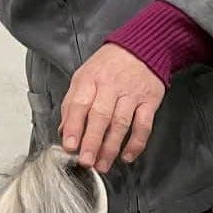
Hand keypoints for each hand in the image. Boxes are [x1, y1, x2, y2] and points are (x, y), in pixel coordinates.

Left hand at [59, 44, 164, 172]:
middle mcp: (111, 86)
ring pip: (121, 123)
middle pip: (100, 116)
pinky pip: (144, 125)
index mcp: (90, 80)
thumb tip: (63, 131)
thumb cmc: (107, 66)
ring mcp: (131, 94)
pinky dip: (136, 142)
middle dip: (92, 142)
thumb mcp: (83, 78)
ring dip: (111, 147)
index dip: (74, 127)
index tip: (69, 146)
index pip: (79, 105)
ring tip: (102, 165)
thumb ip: (72, 104)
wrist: (142, 47)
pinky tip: (127, 156)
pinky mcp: (149, 101)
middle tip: (86, 162)